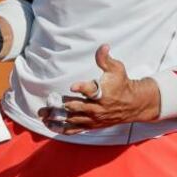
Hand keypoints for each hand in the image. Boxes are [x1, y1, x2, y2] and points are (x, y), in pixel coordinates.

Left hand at [39, 44, 159, 134]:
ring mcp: (94, 118)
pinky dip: (63, 129)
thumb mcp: (117, 69)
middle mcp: (98, 107)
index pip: (92, 90)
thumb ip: (106, 59)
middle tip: (47, 104)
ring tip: (43, 115)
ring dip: (57, 117)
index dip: (82, 88)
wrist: (133, 104)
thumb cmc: (122, 84)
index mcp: (103, 93)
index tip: (73, 86)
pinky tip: (51, 126)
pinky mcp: (92, 125)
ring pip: (73, 119)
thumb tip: (103, 46)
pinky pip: (76, 129)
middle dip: (61, 106)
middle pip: (77, 107)